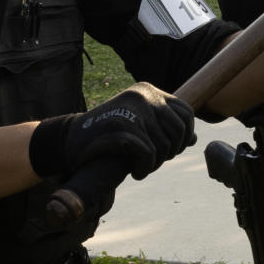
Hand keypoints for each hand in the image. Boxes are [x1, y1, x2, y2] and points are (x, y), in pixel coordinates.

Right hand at [60, 83, 196, 181]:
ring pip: (164, 145)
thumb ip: (163, 127)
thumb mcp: (138, 125)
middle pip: (179, 131)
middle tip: (153, 161)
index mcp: (147, 91)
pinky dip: (145, 168)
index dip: (185, 136)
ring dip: (155, 163)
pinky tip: (135, 172)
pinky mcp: (121, 127)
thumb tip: (194, 138)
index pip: (186, 112)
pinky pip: (148, 154)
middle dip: (170, 152)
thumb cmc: (106, 135)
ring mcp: (131, 110)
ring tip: (141, 167)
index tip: (170, 150)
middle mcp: (142, 96)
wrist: (69, 140)